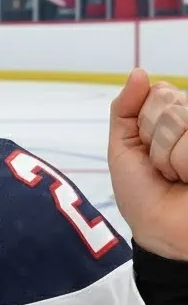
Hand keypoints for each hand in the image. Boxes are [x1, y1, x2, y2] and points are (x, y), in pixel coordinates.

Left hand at [108, 69, 187, 260]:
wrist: (162, 232)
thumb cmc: (144, 193)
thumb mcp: (123, 147)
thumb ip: (126, 108)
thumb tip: (139, 72)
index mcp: (179, 116)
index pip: (160, 92)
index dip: (144, 124)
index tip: (146, 150)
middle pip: (170, 103)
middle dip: (155, 140)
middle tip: (163, 167)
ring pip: (181, 119)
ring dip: (169, 155)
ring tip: (178, 175)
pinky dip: (182, 162)